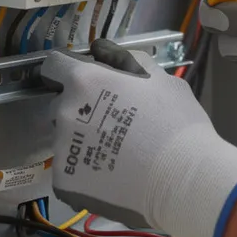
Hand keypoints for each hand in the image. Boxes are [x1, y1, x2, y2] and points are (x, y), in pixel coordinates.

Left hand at [40, 39, 236, 236]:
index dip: (69, 70)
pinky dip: (86, 172)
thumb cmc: (175, 122)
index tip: (86, 82)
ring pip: (66, 139)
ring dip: (84, 141)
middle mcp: (65, 111)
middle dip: (80, 109)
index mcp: (84, 80)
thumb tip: (106, 55)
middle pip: (61, 104)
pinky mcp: (64, 181)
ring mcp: (62, 148)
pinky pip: (71, 170)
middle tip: (113, 123)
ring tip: (117, 155)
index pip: (55, 65)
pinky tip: (113, 177)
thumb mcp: (160, 77)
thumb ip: (127, 61)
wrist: (182, 180)